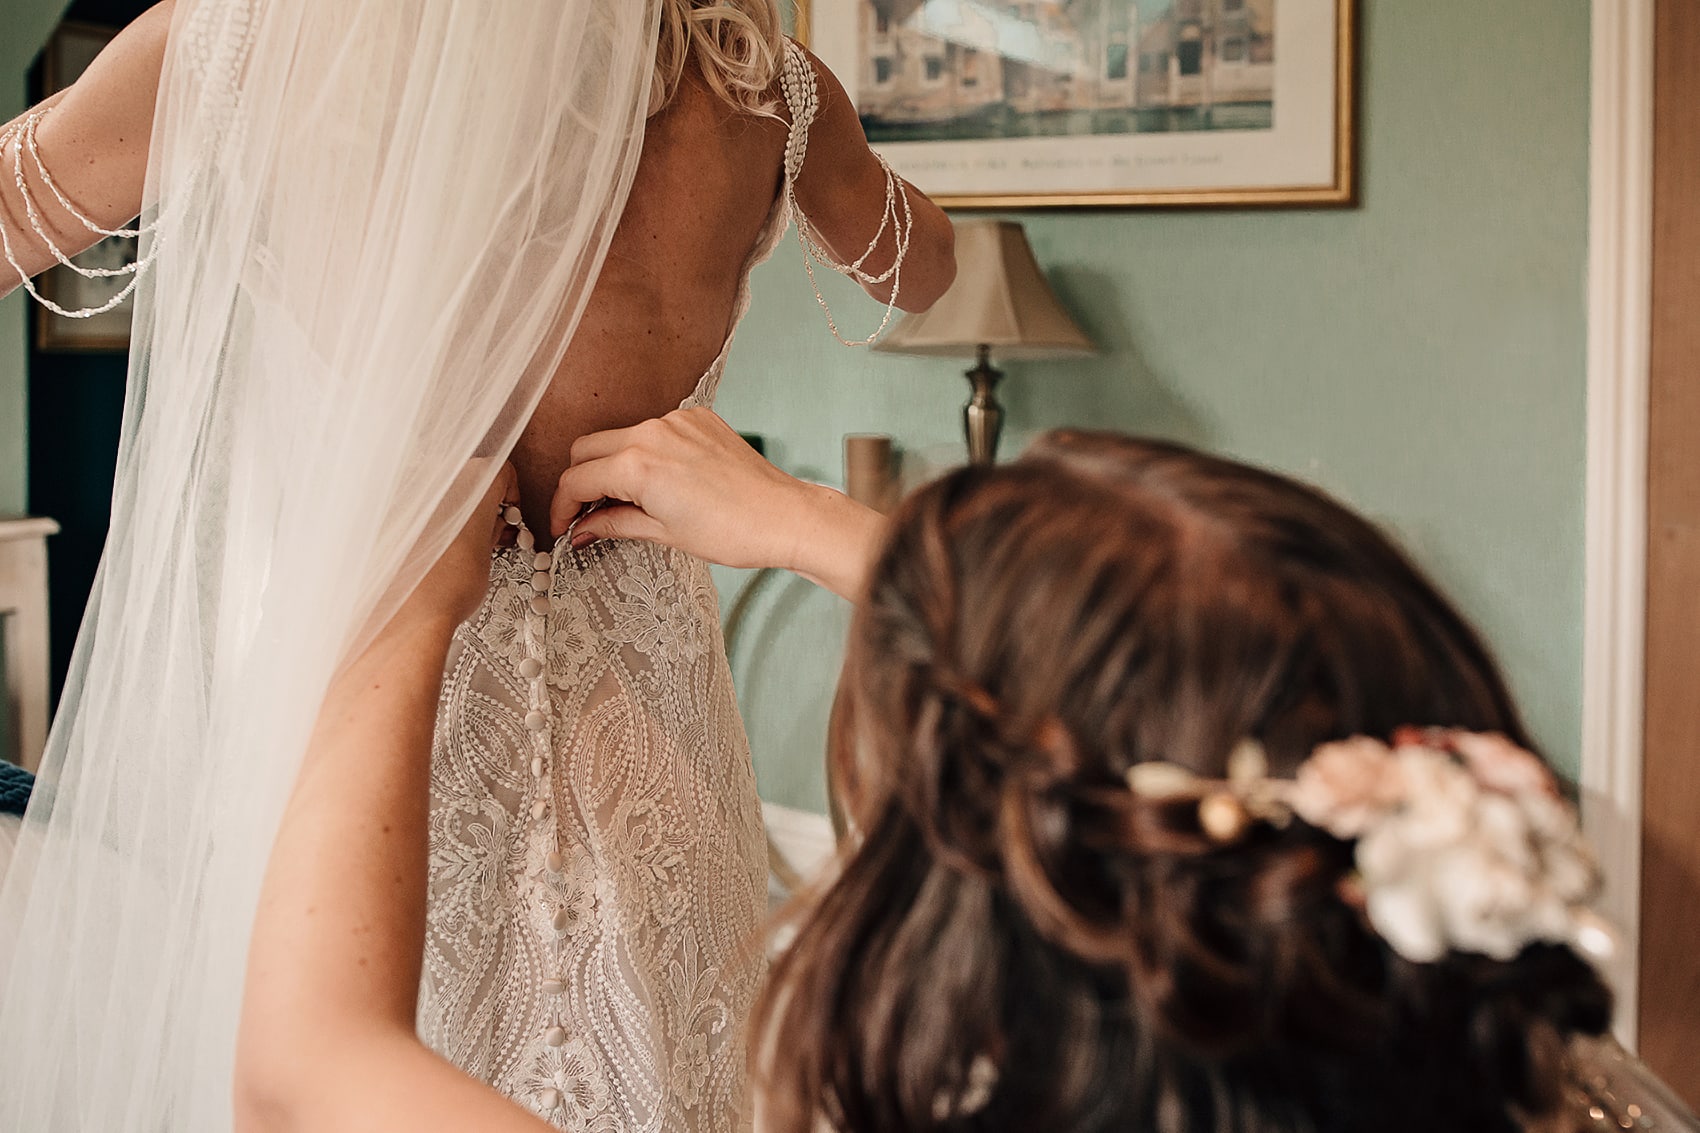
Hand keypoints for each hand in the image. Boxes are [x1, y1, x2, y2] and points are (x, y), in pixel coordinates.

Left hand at [405, 461, 517, 629]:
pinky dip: (426, 525)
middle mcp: (440, 478)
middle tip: (487, 535)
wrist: (406, 613)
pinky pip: (415, 510)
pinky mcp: (387, 511)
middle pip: (469, 479)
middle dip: (480, 504)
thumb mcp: (487, 556)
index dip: (510, 496)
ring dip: (453, 514)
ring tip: (459, 547)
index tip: (508, 518)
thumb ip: (492, 530)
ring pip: (440, 494)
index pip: (503, 472)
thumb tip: (495, 523)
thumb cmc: (449, 586)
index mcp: (473, 481)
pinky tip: (432, 552)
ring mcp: (411, 493)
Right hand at [551, 408, 886, 599]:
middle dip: (580, 481)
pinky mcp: (698, 418)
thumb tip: (583, 529)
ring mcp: (676, 421)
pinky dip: (646, 452)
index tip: (563, 526)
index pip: (576, 480)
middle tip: (586, 513)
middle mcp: (651, 433)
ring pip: (620, 436)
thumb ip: (615, 524)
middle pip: (588, 449)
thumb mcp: (664, 534)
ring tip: (625, 499)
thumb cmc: (731, 532)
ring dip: (613, 464)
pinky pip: (655, 430)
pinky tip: (660, 480)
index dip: (562, 507)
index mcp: (637, 466)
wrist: (783, 516)